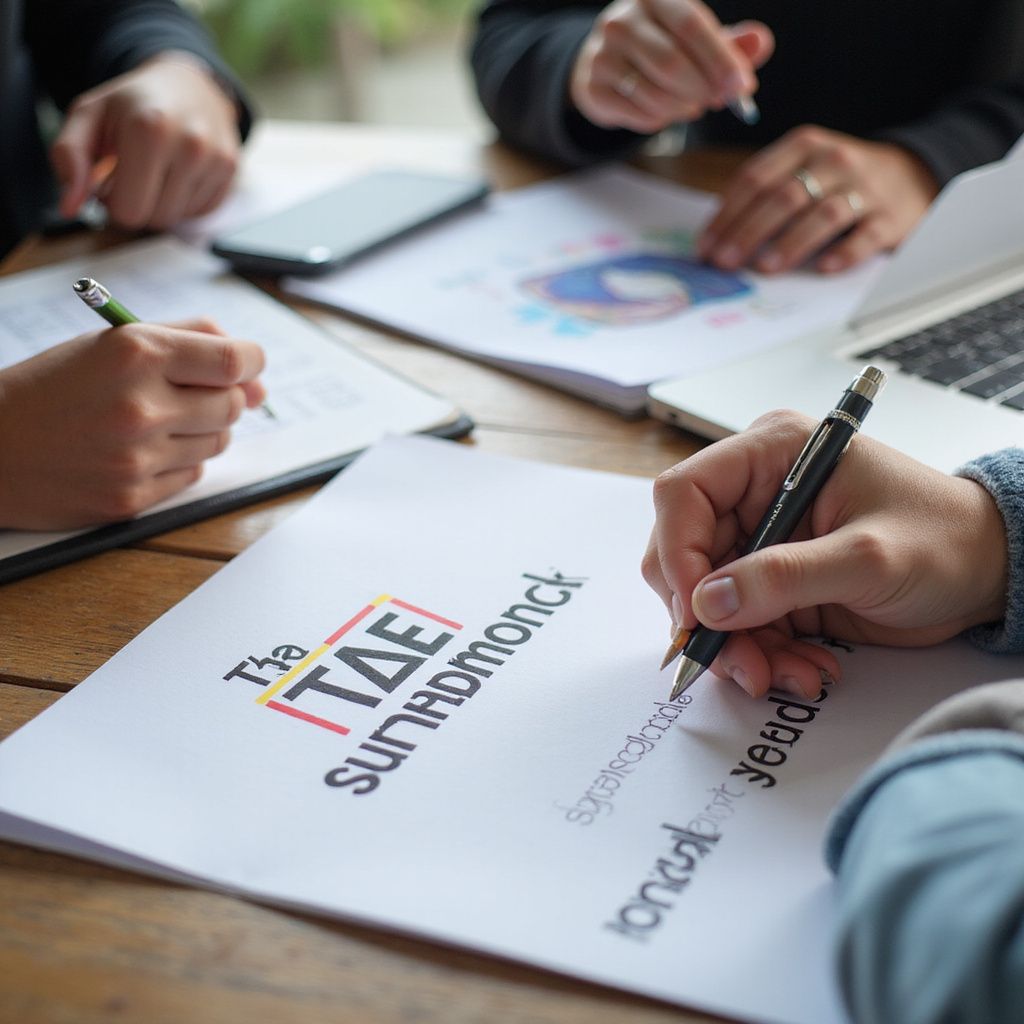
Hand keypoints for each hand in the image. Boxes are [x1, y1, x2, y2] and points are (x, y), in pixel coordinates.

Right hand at [0, 320, 265, 528]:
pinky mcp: (132, 498)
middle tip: (190, 394)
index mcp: (135, 354)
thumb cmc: (51, 388)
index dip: (252, 362)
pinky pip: (192, 475)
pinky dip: (179, 461)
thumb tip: (256, 373)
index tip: (248, 367)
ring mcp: (137, 458)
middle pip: (232, 405)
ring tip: (157, 421)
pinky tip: (141, 450)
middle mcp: (141, 406)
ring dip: (202, 429)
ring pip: (218, 442)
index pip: (233, 360)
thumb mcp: (109, 343)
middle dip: (225, 397)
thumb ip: (187, 340)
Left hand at [51, 55, 241, 230]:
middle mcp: (190, 146)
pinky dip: (186, 202)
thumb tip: (70, 206)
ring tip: (157, 172)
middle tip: (133, 176)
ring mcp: (216, 160)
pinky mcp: (232, 171)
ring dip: (162, 203)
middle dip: (138, 205)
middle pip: (155, 220)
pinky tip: (179, 175)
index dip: (112, 202)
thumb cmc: (134, 103)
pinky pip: (202, 213)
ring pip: (178, 219)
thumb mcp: (89, 115)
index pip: (128, 211)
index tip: (112, 179)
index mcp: (147, 130)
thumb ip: (69, 157)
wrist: (189, 84)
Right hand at [570, 0, 772, 134]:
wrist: (605, 64)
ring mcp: (602, 53)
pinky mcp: (593, 86)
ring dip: (682, 108)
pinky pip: (638, 113)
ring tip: (692, 106)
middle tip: (718, 102)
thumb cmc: (661, 46)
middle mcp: (622, 19)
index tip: (743, 87)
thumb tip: (760, 41)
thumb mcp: (696, 38)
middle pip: (671, 63)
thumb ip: (728, 42)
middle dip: (702, 90)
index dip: (721, 59)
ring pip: (654, 94)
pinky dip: (660, 120)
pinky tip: (665, 111)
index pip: (691, 25)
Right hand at [641, 411, 1007, 699]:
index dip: (678, 552)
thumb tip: (707, 604)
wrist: (987, 572)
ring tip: (785, 676)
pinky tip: (804, 669)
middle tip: (738, 662)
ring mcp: (762, 540)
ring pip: (708, 601)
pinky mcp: (773, 582)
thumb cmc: (945, 538)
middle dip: (707, 617)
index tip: (695, 612)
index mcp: (772, 454)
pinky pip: (740, 625)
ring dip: (739, 648)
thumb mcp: (868, 558)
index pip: (685, 494)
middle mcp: (755, 494)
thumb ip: (785, 578)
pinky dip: (763, 656)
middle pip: (685, 555)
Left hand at [698, 126, 938, 273]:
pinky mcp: (891, 215)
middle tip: (725, 262)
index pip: (755, 178)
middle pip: (783, 197)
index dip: (726, 215)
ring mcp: (865, 187)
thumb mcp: (804, 168)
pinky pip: (866, 235)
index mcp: (804, 146)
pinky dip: (845, 252)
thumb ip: (766, 192)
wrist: (914, 172)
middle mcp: (834, 161)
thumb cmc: (841, 179)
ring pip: (822, 214)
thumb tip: (718, 236)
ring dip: (790, 242)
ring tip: (765, 267)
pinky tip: (825, 268)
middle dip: (748, 232)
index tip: (705, 247)